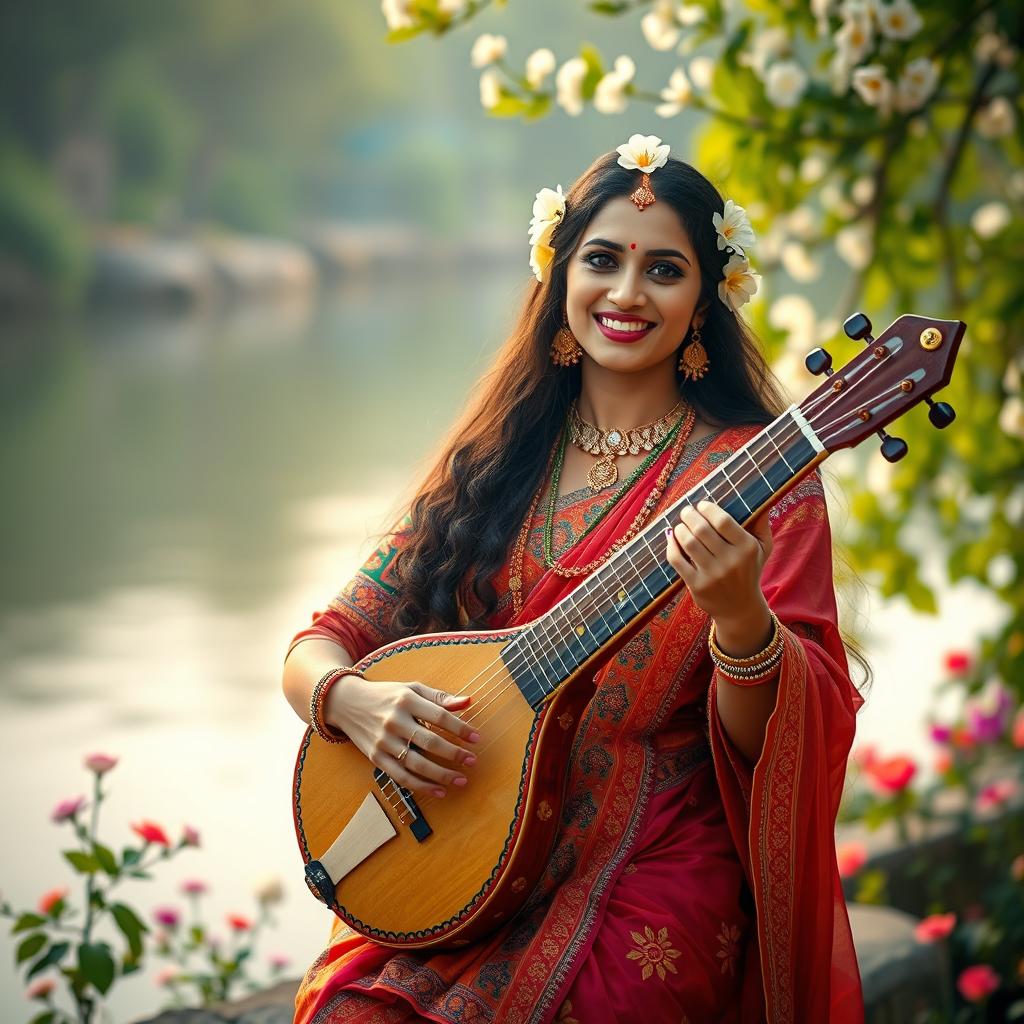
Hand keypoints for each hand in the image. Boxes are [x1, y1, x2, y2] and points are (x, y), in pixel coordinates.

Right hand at [324, 678, 480, 798]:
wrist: (347, 703)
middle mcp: (394, 720)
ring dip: (441, 775)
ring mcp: (384, 741)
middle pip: (429, 742)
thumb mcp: (411, 688)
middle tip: (472, 761)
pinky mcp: (376, 757)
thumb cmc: (387, 695)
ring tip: (461, 780)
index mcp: (407, 700)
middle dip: (454, 754)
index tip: (476, 739)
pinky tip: (439, 790)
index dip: (461, 728)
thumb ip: (440, 697)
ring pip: (416, 763)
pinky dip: (421, 786)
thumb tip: (468, 701)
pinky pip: (401, 776)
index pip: (440, 716)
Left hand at [664, 499, 772, 624]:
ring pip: (688, 542)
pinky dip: (671, 545)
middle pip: (702, 529)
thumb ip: (761, 525)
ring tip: (680, 526)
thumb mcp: (763, 549)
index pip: (723, 521)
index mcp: (747, 548)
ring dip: (680, 529)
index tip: (701, 505)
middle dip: (689, 515)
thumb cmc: (749, 571)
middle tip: (686, 512)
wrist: (740, 608)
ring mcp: (713, 575)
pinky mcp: (697, 585)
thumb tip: (762, 501)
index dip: (708, 509)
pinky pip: (677, 560)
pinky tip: (672, 538)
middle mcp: (731, 561)